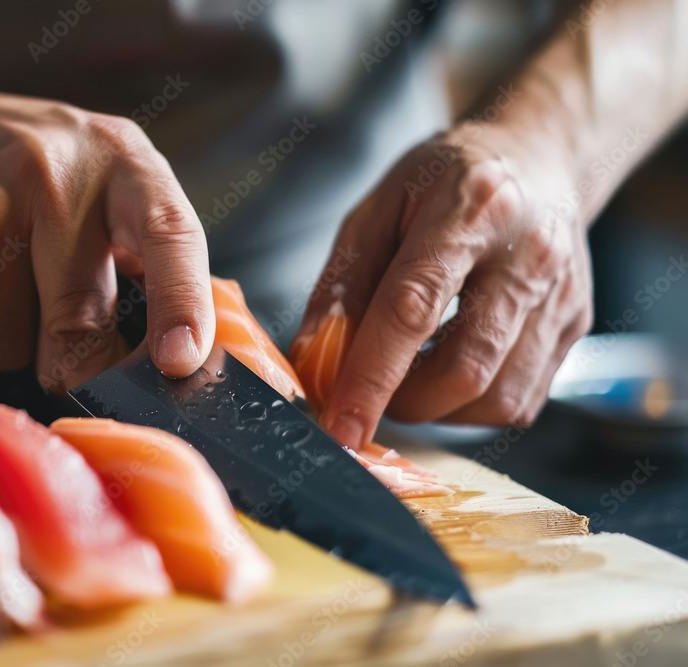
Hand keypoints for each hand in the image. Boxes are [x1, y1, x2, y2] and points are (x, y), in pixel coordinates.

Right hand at [0, 93, 213, 387]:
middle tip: (71, 356)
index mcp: (122, 163)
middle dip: (79, 365)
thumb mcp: (111, 185)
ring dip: (13, 340)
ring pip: (10, 345)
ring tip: (3, 278)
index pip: (167, 233)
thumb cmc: (41, 175)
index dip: (180, 302)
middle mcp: (53, 174)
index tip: (180, 360)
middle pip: (78, 319)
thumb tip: (187, 355)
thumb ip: (154, 258)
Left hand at [293, 122, 593, 446]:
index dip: (371, 376)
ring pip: (498, 398)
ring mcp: (561, 295)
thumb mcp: (376, 209)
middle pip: (464, 368)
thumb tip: (314, 361)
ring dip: (438, 408)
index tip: (341, 425)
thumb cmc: (445, 182)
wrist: (536, 157)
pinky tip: (451, 369)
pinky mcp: (575, 327)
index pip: (413, 308)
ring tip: (412, 373)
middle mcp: (528, 255)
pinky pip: (521, 401)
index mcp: (469, 211)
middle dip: (403, 401)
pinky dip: (472, 405)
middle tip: (373, 386)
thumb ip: (341, 285)